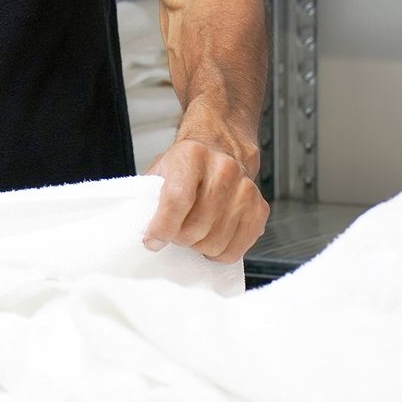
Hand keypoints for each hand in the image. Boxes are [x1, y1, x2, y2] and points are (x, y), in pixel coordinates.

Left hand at [142, 136, 269, 263]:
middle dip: (178, 238)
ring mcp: (245, 190)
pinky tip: (210, 239)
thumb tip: (142, 229)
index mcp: (192, 156)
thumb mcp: (161, 168)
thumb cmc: (187, 162)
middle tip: (173, 233)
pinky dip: (219, 253)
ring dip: (198, 246)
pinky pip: (237, 248)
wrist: (221, 147)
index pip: (177, 199)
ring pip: (215, 242)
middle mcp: (223, 170)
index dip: (162, 227)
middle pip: (196, 226)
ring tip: (191, 234)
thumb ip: (150, 194)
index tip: (153, 240)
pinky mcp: (259, 208)